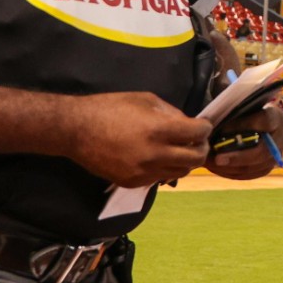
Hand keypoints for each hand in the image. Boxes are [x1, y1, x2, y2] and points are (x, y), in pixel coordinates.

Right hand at [67, 91, 209, 186]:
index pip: (198, 133)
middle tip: (198, 140)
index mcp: (159, 130)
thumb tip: (187, 122)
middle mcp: (155, 154)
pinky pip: (159, 178)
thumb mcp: (145, 100)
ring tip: (180, 149)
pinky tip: (160, 158)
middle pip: (195, 159)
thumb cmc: (110, 108)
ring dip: (185, 160)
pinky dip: (166, 168)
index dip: (205, 128)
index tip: (204, 125)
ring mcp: (144, 172)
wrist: (76, 130)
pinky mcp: (133, 182)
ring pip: (180, 172)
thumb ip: (170, 112)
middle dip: (201, 148)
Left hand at [206, 104, 282, 180]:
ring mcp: (276, 154)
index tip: (221, 129)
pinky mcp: (267, 167)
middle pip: (263, 151)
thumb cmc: (241, 113)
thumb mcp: (238, 108)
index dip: (243, 125)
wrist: (247, 124)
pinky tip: (218, 168)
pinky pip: (251, 174)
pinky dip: (234, 173)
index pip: (265, 121)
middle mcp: (281, 136)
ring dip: (232, 168)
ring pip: (256, 166)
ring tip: (212, 165)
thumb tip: (212, 125)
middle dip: (238, 157)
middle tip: (218, 159)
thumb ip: (231, 114)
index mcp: (276, 116)